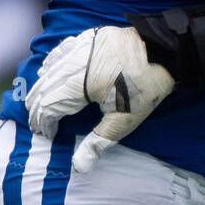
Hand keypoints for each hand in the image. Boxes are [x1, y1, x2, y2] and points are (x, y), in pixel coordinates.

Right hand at [25, 27, 174, 172]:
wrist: (166, 53)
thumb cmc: (145, 89)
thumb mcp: (124, 120)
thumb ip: (99, 142)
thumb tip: (80, 167)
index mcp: (77, 85)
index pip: (48, 106)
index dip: (43, 122)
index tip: (48, 135)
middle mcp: (72, 64)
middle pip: (44, 87)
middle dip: (38, 106)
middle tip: (39, 123)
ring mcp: (79, 47)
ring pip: (49, 68)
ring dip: (42, 86)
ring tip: (39, 102)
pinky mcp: (89, 37)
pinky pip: (61, 49)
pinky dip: (51, 62)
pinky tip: (47, 69)